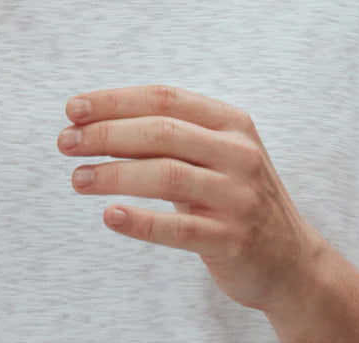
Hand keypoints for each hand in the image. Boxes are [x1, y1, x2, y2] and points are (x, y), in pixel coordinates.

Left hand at [57, 84, 324, 312]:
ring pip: (166, 175)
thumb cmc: (234, 196)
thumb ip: (167, 135)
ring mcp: (238, 197)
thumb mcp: (213, 153)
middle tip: (66, 142)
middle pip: (160, 131)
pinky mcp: (233, 239)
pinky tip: (110, 216)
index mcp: (230, 122)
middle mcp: (238, 153)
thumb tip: (92, 122)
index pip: (164, 97)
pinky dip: (141, 221)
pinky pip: (179, 228)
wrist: (292, 261)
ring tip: (77, 179)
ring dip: (113, 175)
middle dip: (106, 134)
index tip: (74, 108)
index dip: (115, 100)